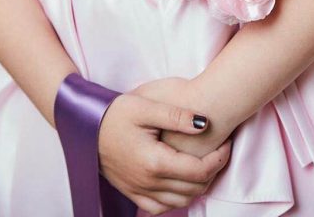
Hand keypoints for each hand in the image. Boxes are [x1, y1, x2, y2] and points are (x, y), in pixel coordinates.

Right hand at [98, 89, 230, 214]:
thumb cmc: (116, 113)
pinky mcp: (131, 193)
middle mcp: (148, 182)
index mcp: (155, 161)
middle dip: (213, 171)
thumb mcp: (147, 106)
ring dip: (199, 186)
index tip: (227, 142)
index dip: (220, 158)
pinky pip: (160, 207)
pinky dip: (177, 199)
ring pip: (181, 200)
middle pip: (194, 188)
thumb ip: (177, 116)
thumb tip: (205, 123)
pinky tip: (181, 182)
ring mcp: (139, 191)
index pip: (199, 170)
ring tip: (206, 163)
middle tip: (220, 151)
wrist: (86, 126)